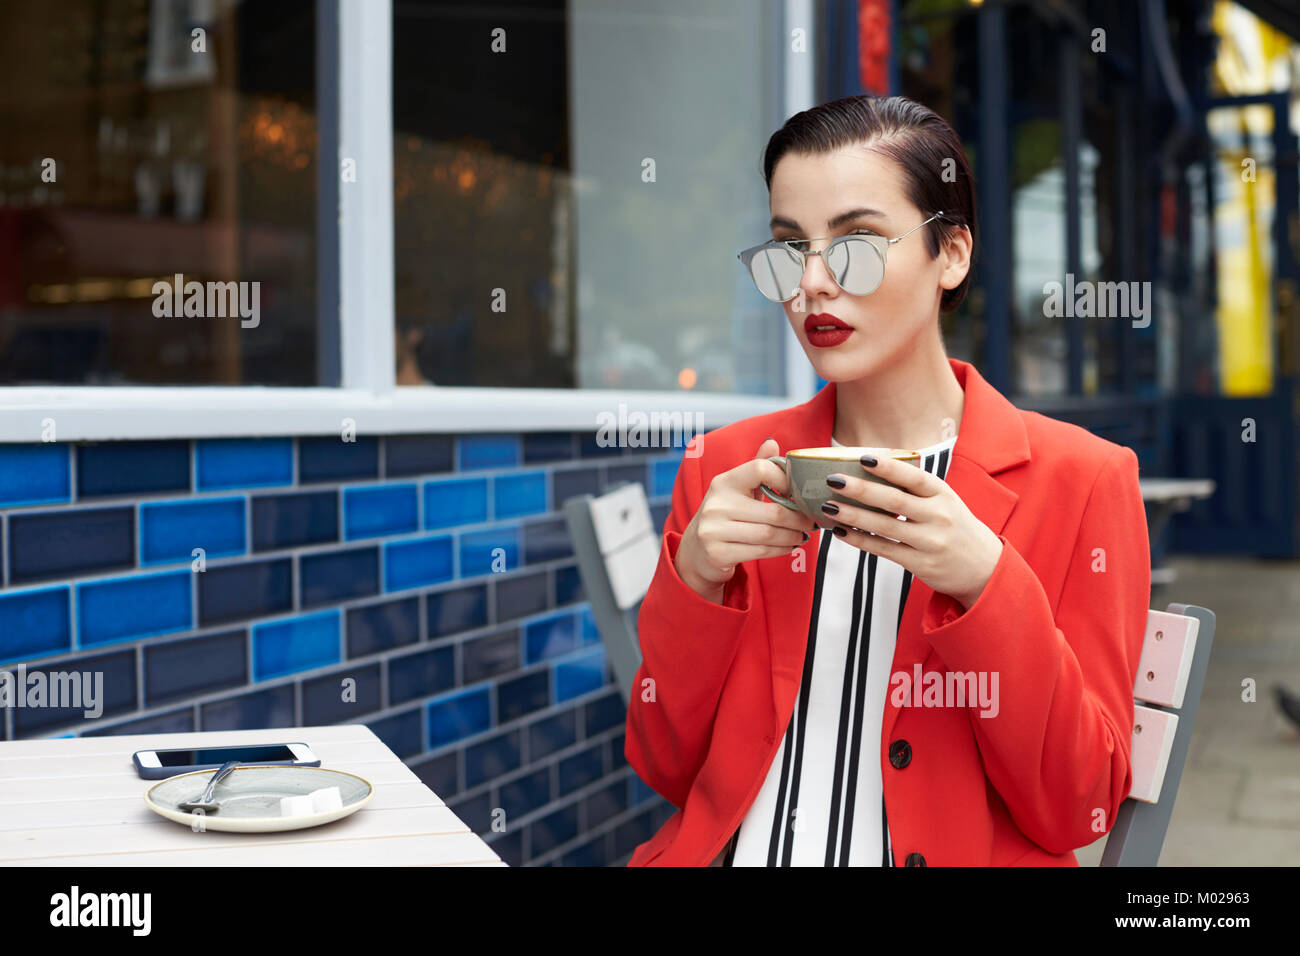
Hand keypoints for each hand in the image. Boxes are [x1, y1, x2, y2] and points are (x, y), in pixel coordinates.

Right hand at [675, 438, 816, 600]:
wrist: (696, 550)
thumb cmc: (724, 516)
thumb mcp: (737, 490)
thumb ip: (756, 468)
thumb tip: (773, 443)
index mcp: (724, 482)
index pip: (760, 469)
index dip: (784, 480)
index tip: (795, 492)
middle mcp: (716, 504)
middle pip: (773, 511)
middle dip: (798, 518)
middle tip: (810, 521)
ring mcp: (714, 530)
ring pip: (770, 534)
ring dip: (793, 536)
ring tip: (803, 534)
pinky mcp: (718, 553)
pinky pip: (761, 551)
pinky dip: (781, 549)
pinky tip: (789, 545)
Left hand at [821, 453, 1002, 609]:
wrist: (985, 567)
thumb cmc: (956, 526)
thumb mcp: (946, 501)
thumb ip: (916, 489)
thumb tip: (871, 468)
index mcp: (943, 494)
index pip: (913, 477)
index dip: (888, 467)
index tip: (863, 457)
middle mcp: (938, 516)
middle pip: (894, 500)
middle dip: (861, 489)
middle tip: (833, 480)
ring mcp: (930, 542)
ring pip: (885, 526)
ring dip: (853, 515)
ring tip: (828, 506)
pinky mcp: (921, 564)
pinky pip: (884, 549)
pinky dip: (860, 540)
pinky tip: (841, 531)